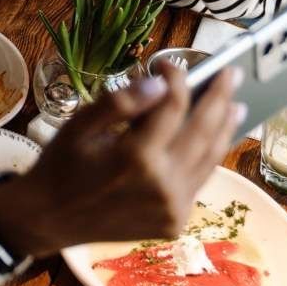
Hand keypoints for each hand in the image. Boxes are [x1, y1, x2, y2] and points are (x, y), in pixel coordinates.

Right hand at [0, 63, 245, 257]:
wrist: (50, 218)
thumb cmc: (60, 165)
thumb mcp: (79, 126)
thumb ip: (120, 102)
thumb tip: (159, 82)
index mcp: (136, 157)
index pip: (172, 106)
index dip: (177, 78)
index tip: (170, 63)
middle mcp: (163, 185)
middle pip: (204, 131)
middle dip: (220, 97)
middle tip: (232, 74)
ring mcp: (173, 208)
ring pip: (210, 159)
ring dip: (225, 128)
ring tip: (236, 105)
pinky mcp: (175, 222)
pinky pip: (199, 181)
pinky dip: (208, 157)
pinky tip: (211, 140)